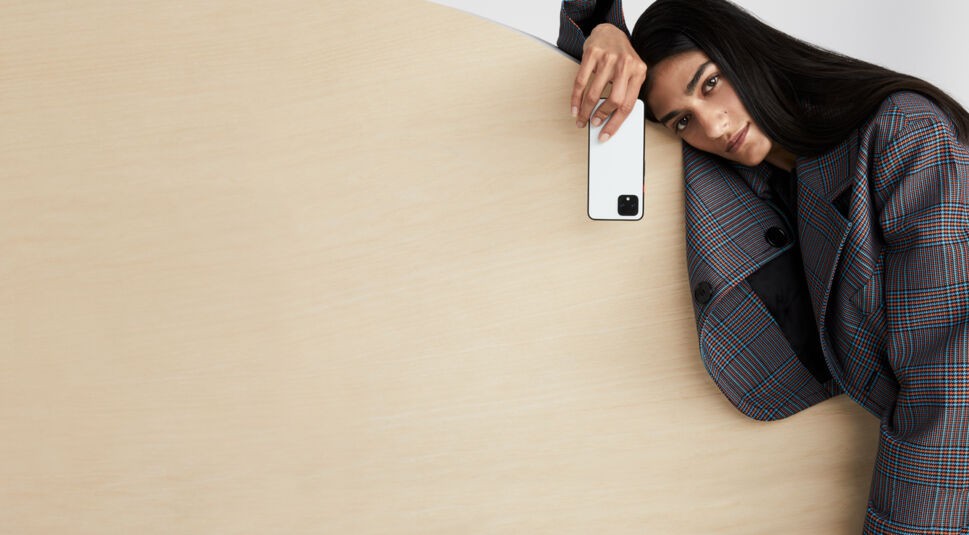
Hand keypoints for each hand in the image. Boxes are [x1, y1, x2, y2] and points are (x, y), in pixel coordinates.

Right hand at [571, 23, 645, 141]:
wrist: (610, 31)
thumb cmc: (620, 57)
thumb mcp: (631, 72)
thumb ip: (625, 91)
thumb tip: (611, 121)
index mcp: (639, 72)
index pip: (628, 104)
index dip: (616, 123)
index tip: (605, 135)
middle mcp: (626, 64)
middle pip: (614, 100)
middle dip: (602, 116)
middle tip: (593, 124)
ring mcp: (609, 58)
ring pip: (595, 93)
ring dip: (585, 110)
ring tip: (581, 118)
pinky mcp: (592, 53)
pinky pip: (581, 81)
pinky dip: (575, 98)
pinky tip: (574, 107)